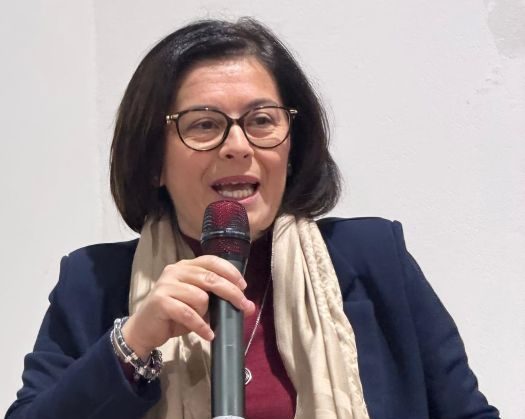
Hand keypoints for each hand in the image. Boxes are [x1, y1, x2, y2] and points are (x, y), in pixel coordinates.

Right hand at [121, 256, 254, 359]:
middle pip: (210, 278)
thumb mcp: (198, 303)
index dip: (230, 272)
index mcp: (186, 266)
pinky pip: (188, 313)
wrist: (144, 329)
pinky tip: (208, 334)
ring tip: (205, 323)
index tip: (243, 286)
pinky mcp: (160, 301)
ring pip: (200, 297)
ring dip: (206, 313)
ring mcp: (166, 285)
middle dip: (231, 292)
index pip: (212, 261)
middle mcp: (175, 271)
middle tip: (243, 306)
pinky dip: (201, 326)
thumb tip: (248, 306)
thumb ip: (218, 299)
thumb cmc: (174, 315)